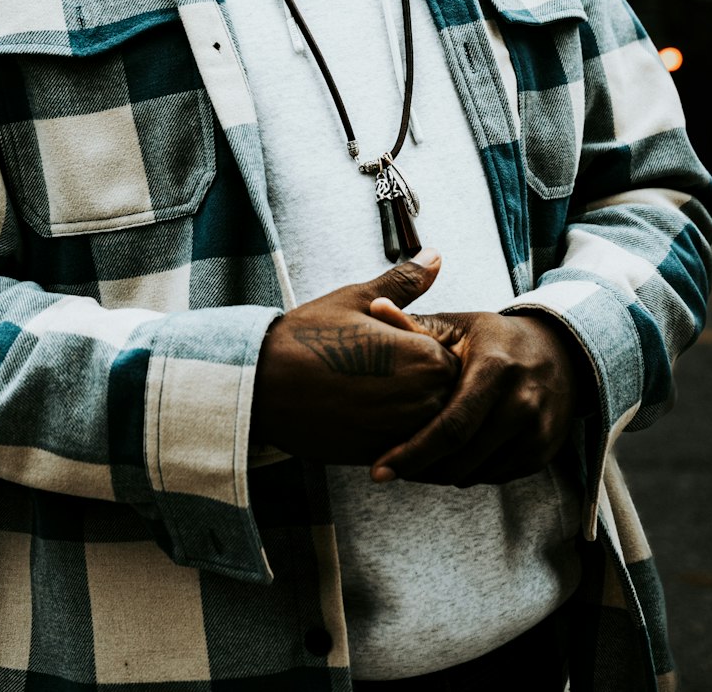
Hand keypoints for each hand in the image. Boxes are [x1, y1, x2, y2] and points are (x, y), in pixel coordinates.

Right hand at [251, 249, 459, 464]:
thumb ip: (405, 282)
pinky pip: (405, 444)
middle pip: (443, 389)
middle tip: (377, 363)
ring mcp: (402, 432)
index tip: (389, 340)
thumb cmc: (307, 337)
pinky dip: (393, 429)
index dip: (421, 345)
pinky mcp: (382, 455)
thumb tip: (436, 255)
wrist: (261, 386)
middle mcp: (421, 400)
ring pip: (427, 419)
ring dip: (409, 405)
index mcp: (422, 357)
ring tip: (369, 387)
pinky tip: (362, 410)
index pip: (449, 354)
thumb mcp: (356, 299)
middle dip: (420, 377)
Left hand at [367, 303, 587, 485]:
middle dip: (420, 470)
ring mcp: (537, 432)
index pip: (450, 426)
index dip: (413, 453)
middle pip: (461, 459)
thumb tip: (374, 307)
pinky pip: (495, 477)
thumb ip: (414, 325)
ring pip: (476, 474)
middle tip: (390, 470)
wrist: (559, 353)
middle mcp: (522, 403)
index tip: (379, 469)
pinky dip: (468, 474)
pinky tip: (448, 460)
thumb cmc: (495, 339)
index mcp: (495, 369)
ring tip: (414, 463)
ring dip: (441, 475)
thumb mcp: (458, 326)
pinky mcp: (543, 453)